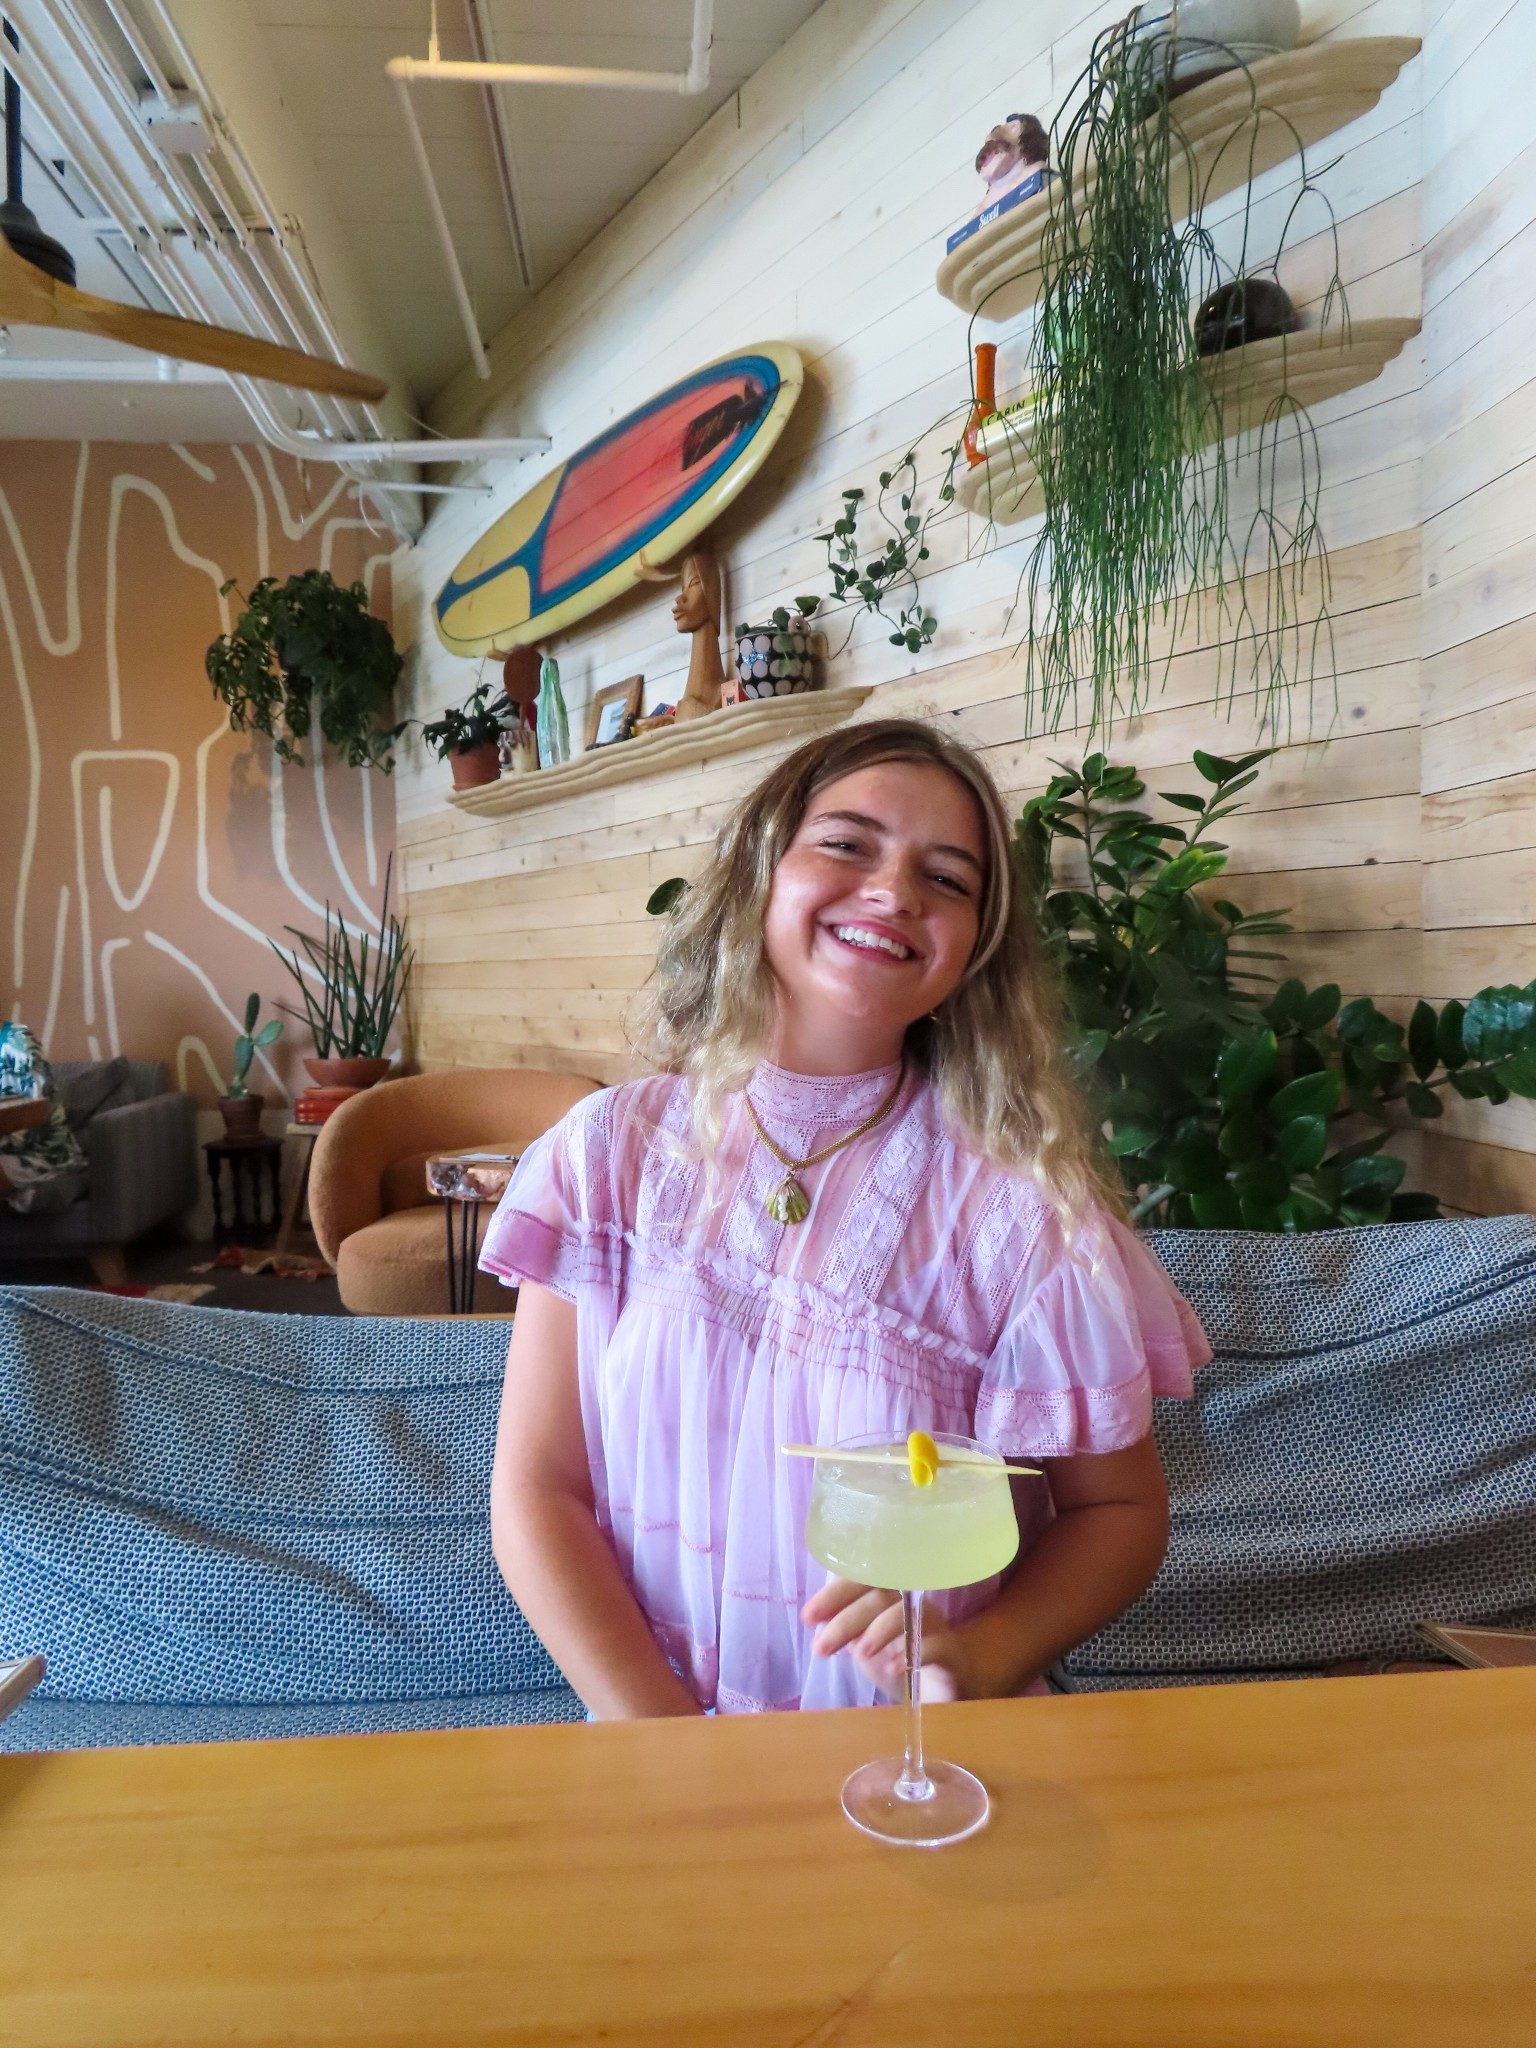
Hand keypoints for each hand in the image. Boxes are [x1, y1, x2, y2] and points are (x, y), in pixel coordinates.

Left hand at [800, 1579, 969, 1701]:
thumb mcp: (863, 1640)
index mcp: (889, 1592)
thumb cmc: (895, 1658)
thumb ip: (846, 1625)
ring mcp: (935, 1624)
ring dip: (878, 1631)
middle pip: (880, 1594)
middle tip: (821, 1647)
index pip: (861, 1578)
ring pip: (907, 1613)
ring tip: (858, 1655)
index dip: (834, 1594)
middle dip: (846, 1619)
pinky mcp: (951, 1652)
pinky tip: (889, 1670)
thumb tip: (818, 1619)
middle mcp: (912, 1600)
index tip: (808, 1618)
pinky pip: (933, 1645)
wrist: (935, 1694)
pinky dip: (909, 1655)